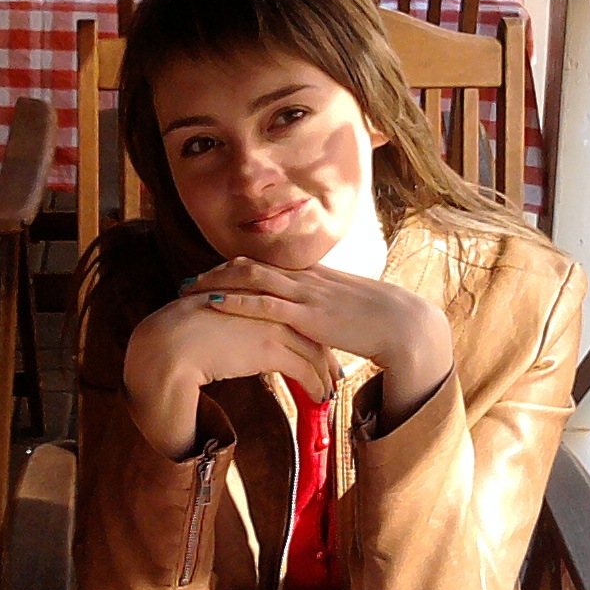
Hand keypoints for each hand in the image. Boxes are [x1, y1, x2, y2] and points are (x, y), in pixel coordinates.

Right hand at [122, 293, 338, 459]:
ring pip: (313, 353)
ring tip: (329, 390)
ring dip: (324, 375)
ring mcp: (273, 325)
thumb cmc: (187, 332)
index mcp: (261, 294)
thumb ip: (237, 322)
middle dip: (326, 356)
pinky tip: (319, 397)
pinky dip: (316, 386)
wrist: (174, 342)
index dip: (312, 334)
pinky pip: (305, 370)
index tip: (321, 351)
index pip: (298, 314)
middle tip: (334, 374)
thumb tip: (241, 337)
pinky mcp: (271, 349)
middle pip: (312, 332)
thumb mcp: (219, 318)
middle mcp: (272, 305)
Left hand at [188, 257, 452, 428]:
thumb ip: (323, 309)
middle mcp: (305, 278)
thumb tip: (307, 322)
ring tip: (189, 291)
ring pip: (252, 278)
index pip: (264, 265)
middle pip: (250, 265)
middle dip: (215, 273)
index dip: (232, 269)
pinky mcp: (310, 315)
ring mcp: (306, 294)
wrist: (402, 325)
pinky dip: (238, 301)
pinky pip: (267, 304)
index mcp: (312, 275)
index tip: (208, 276)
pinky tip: (215, 303)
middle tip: (187, 283)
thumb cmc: (378, 321)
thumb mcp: (344, 309)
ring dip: (216, 283)